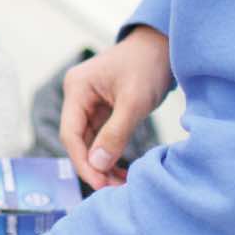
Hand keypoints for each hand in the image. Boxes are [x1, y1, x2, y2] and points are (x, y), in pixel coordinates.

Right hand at [59, 25, 172, 189]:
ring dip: (103, 164)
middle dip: (94, 166)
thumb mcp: (134, 101)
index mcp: (77, 89)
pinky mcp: (103, 109)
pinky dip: (110, 154)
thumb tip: (98, 166)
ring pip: (89, 142)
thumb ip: (115, 134)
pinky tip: (122, 171)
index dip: (83, 162)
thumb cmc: (148, 65)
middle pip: (78, 141)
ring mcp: (89, 103)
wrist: (164, 45)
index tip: (101, 184)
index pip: (71, 134)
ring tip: (122, 184)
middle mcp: (78, 96)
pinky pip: (101, 137)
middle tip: (114, 189)